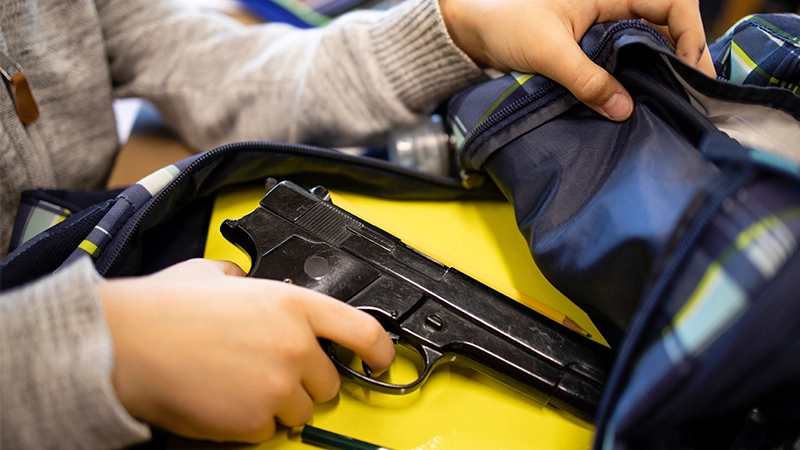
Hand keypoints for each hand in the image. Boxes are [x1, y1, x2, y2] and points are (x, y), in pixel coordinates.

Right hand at [98, 259, 394, 442]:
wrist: (126, 345)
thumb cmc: (165, 308)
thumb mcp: (216, 273)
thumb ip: (248, 279)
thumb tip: (248, 281)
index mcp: (293, 305)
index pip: (363, 331)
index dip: (380, 351)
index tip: (380, 361)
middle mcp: (295, 346)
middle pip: (330, 382)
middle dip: (307, 381)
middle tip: (272, 372)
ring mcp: (278, 387)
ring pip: (301, 411)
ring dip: (280, 404)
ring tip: (240, 385)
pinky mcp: (254, 421)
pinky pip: (268, 430)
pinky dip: (252, 422)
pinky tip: (224, 400)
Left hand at [440, 0, 715, 120]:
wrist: (469, 30)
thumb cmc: (504, 23)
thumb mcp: (548, 51)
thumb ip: (586, 79)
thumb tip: (624, 109)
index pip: (670, 3)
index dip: (689, 33)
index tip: (691, 68)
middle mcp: (612, 3)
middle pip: (666, 23)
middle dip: (685, 53)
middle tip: (695, 92)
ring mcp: (603, 23)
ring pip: (648, 41)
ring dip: (664, 66)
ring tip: (677, 97)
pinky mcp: (591, 44)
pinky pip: (625, 56)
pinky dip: (638, 74)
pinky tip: (645, 96)